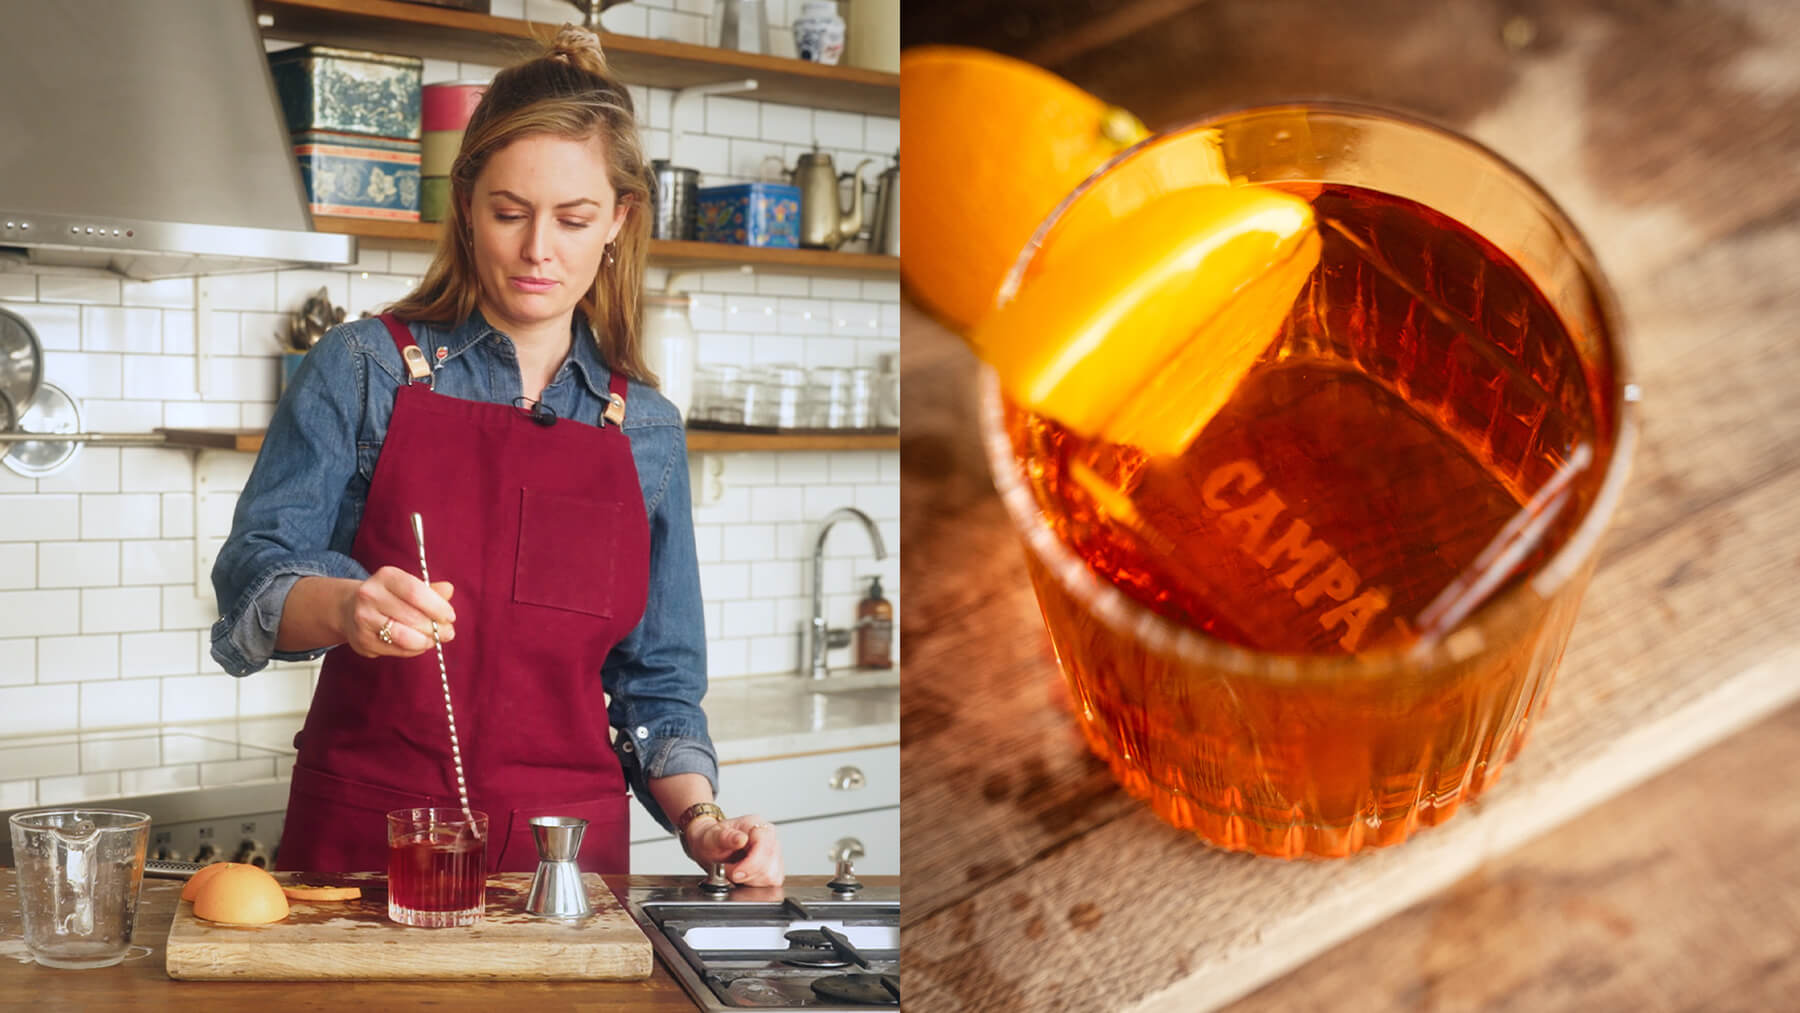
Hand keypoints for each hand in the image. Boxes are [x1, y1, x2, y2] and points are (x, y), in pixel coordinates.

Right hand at [340, 565, 456, 657]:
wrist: (350, 609)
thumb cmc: (390, 596)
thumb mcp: (409, 586)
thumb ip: (431, 590)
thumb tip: (449, 589)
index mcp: (386, 576)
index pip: (416, 592)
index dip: (438, 607)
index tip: (450, 617)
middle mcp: (370, 595)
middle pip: (412, 617)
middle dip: (435, 628)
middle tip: (448, 633)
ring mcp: (363, 619)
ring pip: (403, 637)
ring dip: (426, 641)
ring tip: (434, 640)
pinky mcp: (362, 641)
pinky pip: (396, 650)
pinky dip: (413, 650)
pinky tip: (419, 645)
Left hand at [685, 813, 783, 886]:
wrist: (710, 848)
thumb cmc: (712, 840)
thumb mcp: (712, 837)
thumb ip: (726, 837)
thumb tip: (741, 839)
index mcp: (756, 825)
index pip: (765, 846)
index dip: (751, 864)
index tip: (735, 873)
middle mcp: (769, 838)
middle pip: (769, 865)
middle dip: (747, 875)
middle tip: (730, 872)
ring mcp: (774, 853)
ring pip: (771, 877)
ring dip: (751, 881)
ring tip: (736, 873)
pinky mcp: (774, 868)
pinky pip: (772, 882)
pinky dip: (756, 885)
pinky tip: (745, 878)